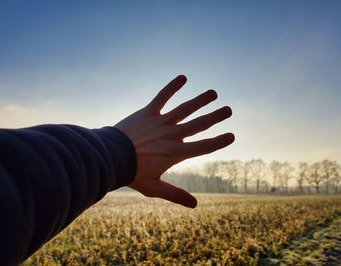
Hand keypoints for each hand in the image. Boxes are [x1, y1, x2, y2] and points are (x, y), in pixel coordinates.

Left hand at [115, 75, 233, 207]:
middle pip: (198, 124)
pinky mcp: (148, 112)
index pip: (203, 147)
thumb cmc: (131, 174)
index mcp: (175, 153)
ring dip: (200, 100)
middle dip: (215, 117)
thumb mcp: (154, 188)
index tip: (231, 135)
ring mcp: (160, 122)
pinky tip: (183, 77)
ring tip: (213, 93)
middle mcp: (172, 135)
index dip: (218, 141)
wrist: (109, 157)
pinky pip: (162, 97)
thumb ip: (175, 194)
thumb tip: (195, 205)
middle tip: (229, 110)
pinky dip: (172, 87)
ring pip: (185, 109)